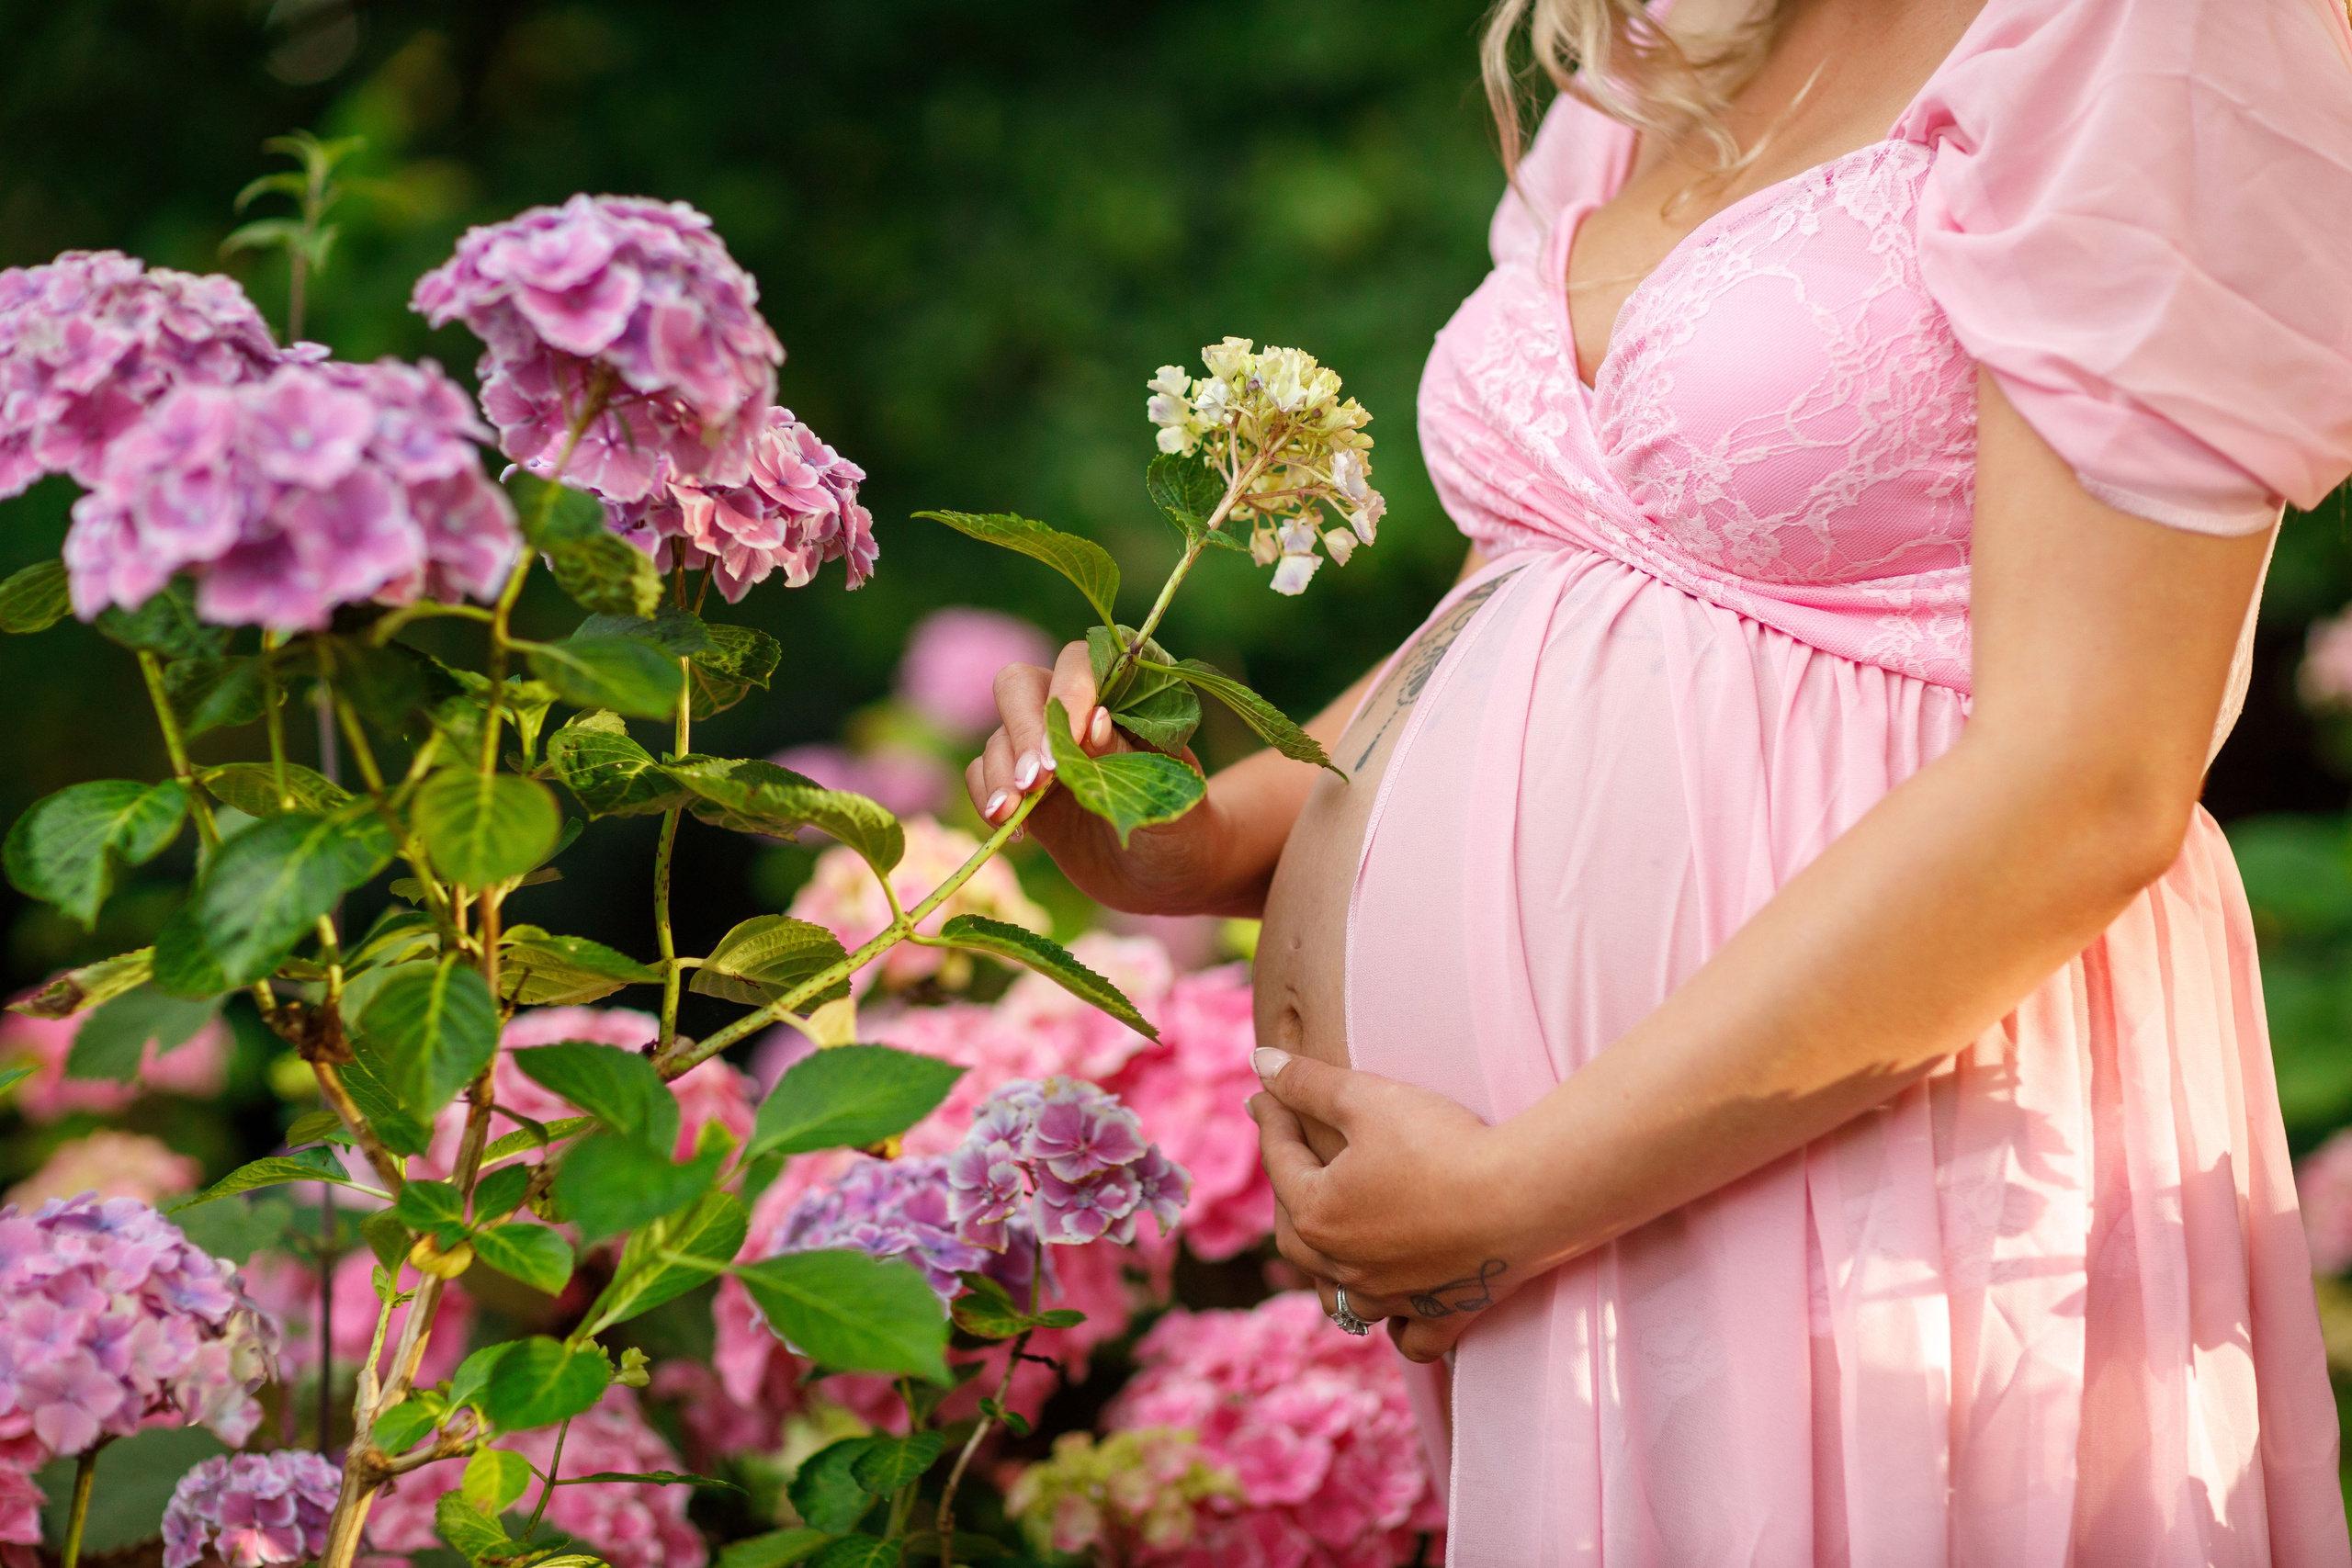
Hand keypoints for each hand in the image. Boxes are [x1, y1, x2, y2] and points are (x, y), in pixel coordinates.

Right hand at [967, 640, 1231, 911]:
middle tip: (1035, 782)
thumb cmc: (1181, 828)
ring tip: (1012, 815)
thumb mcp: (1167, 797)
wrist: (1166, 875)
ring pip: (998, 735)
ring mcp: (1043, 749)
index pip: (1080, 663)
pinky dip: (987, 796)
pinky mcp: (1021, 788)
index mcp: (1121, 697)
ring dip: (1000, 773)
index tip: (1074, 741)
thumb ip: (1130, 759)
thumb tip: (1092, 720)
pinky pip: (982, 774)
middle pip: (1019, 685)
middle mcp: (1074, 713)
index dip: (1070, 692)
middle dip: (1023, 730)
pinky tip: (1015, 830)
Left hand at [1248, 1046, 1528, 1362]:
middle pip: (1296, 1232)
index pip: (1279, 1158)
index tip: (1265, 1093)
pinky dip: (1396, 1326)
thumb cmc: (1443, 1143)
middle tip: (1290, 1159)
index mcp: (1316, 1214)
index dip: (1272, 1118)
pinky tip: (1396, 1311)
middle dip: (1288, 1192)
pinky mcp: (1441, 1314)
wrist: (1525, 1197)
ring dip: (1327, 1271)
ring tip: (1330, 1245)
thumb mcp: (1368, 1098)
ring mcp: (1392, 1298)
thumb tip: (1261, 1065)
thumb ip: (1309, 1082)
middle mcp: (1344, 1268)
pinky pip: (1408, 1337)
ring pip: (1340, 1297)